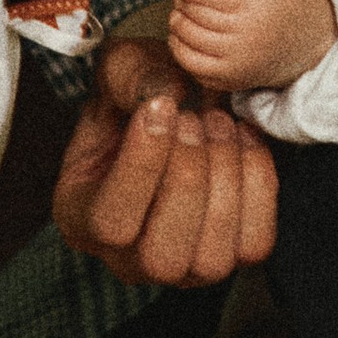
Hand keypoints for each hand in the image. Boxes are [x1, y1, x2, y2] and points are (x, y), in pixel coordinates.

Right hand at [49, 32, 278, 287]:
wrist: (183, 103)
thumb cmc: (140, 93)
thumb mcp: (120, 68)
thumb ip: (133, 77)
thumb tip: (170, 95)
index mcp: (80, 218)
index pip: (110, 222)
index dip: (142, 166)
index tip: (163, 107)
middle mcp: (128, 259)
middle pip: (161, 257)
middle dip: (187, 179)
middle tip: (196, 118)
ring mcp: (183, 269)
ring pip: (210, 261)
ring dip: (224, 181)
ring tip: (220, 123)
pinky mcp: (231, 258)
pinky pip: (253, 244)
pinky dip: (257, 186)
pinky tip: (243, 137)